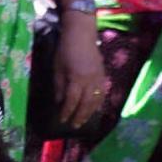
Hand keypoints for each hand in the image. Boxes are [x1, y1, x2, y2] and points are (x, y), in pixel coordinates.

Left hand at [54, 13, 105, 128]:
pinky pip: (102, 93)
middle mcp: (90, 81)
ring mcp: (99, 78)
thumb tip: (59, 102)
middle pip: (86, 104)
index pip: (72, 101)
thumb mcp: (57, 67)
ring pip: (96, 100)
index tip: (62, 120)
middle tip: (74, 126)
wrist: (82, 34)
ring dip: (90, 112)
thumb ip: (59, 86)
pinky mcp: (103, 75)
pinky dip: (98, 103)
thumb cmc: (65, 50)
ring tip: (84, 121)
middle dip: (80, 116)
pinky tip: (94, 108)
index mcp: (76, 79)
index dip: (67, 112)